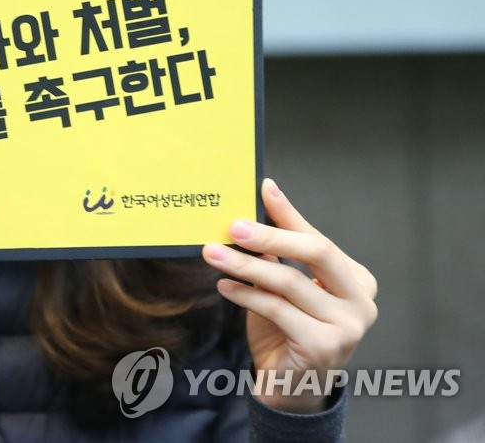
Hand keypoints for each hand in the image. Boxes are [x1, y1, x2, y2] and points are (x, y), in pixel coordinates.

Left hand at [202, 179, 377, 412]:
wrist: (291, 388)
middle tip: (232, 226)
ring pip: (289, 282)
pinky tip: (224, 286)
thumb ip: (277, 254)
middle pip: (316, 252)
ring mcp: (349, 326)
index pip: (317, 238)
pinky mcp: (325, 347)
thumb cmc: (286, 330)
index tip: (263, 187)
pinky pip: (277, 310)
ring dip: (245, 266)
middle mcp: (362, 301)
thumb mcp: (283, 287)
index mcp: (356, 279)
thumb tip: (255, 208)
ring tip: (213, 254)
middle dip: (271, 235)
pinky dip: (246, 295)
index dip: (288, 213)